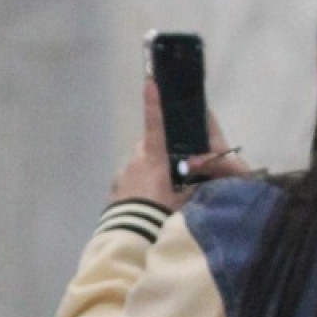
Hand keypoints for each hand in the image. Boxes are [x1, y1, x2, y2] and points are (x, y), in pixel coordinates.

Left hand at [112, 79, 251, 210]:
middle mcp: (134, 161)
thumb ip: (192, 184)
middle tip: (172, 170)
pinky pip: (129, 182)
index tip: (149, 82)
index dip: (154, 104)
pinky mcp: (114, 189)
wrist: (131, 234)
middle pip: (148, 147)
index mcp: (153, 158)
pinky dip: (138, 187)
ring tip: (160, 195)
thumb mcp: (185, 199)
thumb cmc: (161, 212)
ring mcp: (121, 175)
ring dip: (148, 173)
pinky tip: (146, 204)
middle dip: (159, 153)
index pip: (156, 125)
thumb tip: (201, 175)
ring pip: (138, 166)